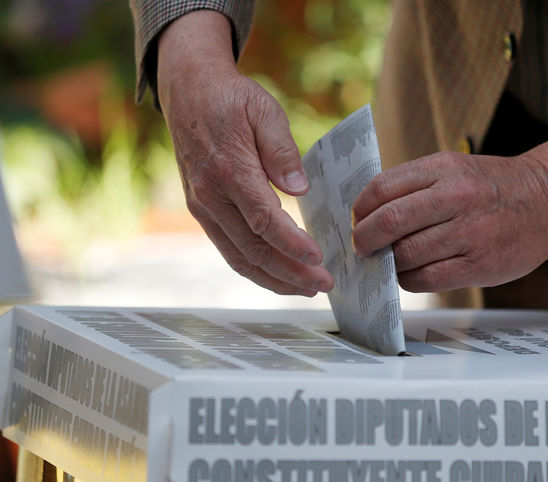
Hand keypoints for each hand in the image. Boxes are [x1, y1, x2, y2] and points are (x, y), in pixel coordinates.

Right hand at [157, 11, 333, 295]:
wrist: (188, 91)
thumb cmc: (232, 99)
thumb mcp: (264, 111)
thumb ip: (281, 151)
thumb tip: (298, 189)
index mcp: (228, 168)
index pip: (263, 218)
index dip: (291, 243)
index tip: (319, 257)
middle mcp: (210, 194)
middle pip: (252, 247)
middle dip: (290, 272)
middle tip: (323, 284)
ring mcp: (202, 207)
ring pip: (239, 257)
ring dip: (274, 279)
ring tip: (306, 289)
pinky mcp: (202, 212)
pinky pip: (229, 250)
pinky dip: (256, 269)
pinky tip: (280, 276)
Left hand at [351, 117, 547, 291]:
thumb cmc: (494, 186)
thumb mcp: (455, 168)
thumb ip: (415, 186)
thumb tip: (368, 214)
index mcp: (444, 169)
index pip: (381, 189)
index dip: (360, 210)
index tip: (357, 221)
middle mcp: (456, 198)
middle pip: (388, 223)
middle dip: (365, 240)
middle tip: (362, 247)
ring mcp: (469, 233)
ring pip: (405, 256)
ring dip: (389, 263)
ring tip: (391, 261)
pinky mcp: (479, 265)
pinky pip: (426, 280)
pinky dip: (410, 280)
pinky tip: (413, 273)